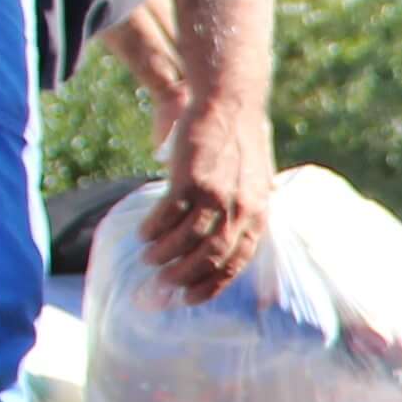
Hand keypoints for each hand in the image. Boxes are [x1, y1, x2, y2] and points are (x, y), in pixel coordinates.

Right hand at [140, 91, 275, 301]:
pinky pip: (167, 215)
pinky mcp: (191, 179)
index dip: (212, 284)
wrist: (230, 103)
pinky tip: (143, 233)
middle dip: (184, 276)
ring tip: (149, 258)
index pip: (236, 262)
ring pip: (186, 240)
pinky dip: (153, 229)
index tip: (191, 298)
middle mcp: (240, 210)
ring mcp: (216, 196)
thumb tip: (233, 233)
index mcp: (258, 214)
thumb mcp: (256, 181)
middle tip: (163, 283)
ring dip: (164, 254)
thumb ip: (246, 208)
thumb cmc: (240, 141)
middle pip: (209, 258)